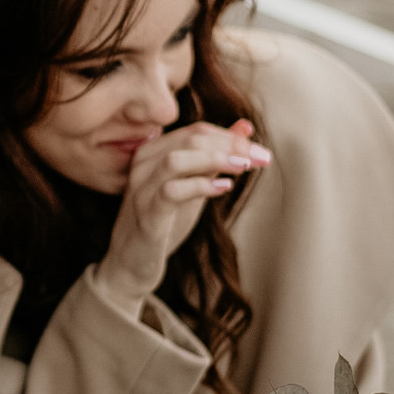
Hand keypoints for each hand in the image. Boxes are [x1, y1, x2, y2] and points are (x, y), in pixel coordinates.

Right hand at [97, 120, 269, 312]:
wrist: (130, 265)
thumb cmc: (162, 223)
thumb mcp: (192, 186)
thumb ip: (215, 157)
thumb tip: (246, 129)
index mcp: (153, 152)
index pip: (197, 131)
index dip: (232, 137)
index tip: (262, 152)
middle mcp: (143, 165)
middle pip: (191, 139)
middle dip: (232, 146)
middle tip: (263, 158)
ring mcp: (141, 189)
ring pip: (177, 160)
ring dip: (217, 159)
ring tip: (245, 168)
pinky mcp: (145, 216)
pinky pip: (171, 192)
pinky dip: (201, 186)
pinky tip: (223, 189)